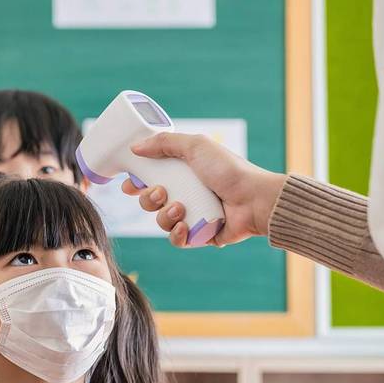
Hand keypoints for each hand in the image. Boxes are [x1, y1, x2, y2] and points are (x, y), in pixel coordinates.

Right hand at [121, 133, 287, 247]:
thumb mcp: (197, 146)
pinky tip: (184, 226)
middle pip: (150, 201)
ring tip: (181, 208)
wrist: (254, 199)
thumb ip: (165, 142)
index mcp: (183, 173)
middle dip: (149, 199)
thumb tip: (135, 148)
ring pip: (161, 221)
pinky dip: (176, 234)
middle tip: (161, 193)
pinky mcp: (200, 235)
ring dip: (165, 215)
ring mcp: (192, 215)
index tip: (130, 185)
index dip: (136, 183)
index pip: (150, 179)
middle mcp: (186, 194)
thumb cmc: (229, 170)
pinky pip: (176, 239)